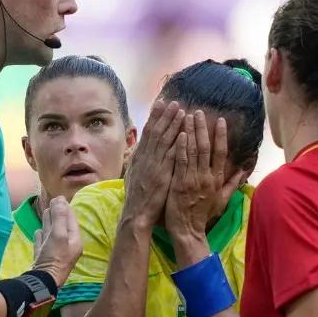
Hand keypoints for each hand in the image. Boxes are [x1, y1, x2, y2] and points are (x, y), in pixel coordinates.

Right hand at [32, 196, 81, 287]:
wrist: (41, 282)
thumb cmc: (54, 257)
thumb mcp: (59, 234)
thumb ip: (60, 217)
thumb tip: (60, 199)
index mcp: (74, 241)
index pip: (71, 220)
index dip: (65, 208)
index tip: (60, 198)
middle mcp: (66, 247)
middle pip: (62, 226)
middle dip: (57, 214)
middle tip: (53, 202)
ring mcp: (54, 254)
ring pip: (52, 234)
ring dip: (49, 223)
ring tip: (46, 212)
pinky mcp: (43, 260)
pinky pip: (43, 245)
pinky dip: (41, 237)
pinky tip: (38, 232)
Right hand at [122, 100, 185, 227]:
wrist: (136, 215)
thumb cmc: (137, 198)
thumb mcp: (133, 175)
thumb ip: (138, 160)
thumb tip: (139, 147)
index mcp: (139, 157)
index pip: (147, 132)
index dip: (155, 117)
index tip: (161, 104)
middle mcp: (145, 159)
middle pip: (156, 131)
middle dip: (165, 115)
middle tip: (173, 101)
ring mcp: (154, 166)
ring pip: (164, 140)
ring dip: (173, 124)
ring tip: (181, 111)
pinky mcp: (162, 175)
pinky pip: (172, 156)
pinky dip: (178, 144)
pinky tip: (184, 133)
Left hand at [165, 111, 244, 241]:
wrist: (188, 230)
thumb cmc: (203, 214)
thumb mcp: (222, 199)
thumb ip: (232, 183)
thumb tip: (244, 171)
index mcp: (216, 179)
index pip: (220, 153)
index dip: (220, 136)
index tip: (220, 120)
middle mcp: (206, 177)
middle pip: (206, 147)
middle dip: (202, 128)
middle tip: (199, 111)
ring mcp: (192, 179)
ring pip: (193, 151)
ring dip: (191, 132)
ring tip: (188, 115)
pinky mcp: (179, 183)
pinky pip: (181, 161)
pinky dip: (181, 147)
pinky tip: (180, 134)